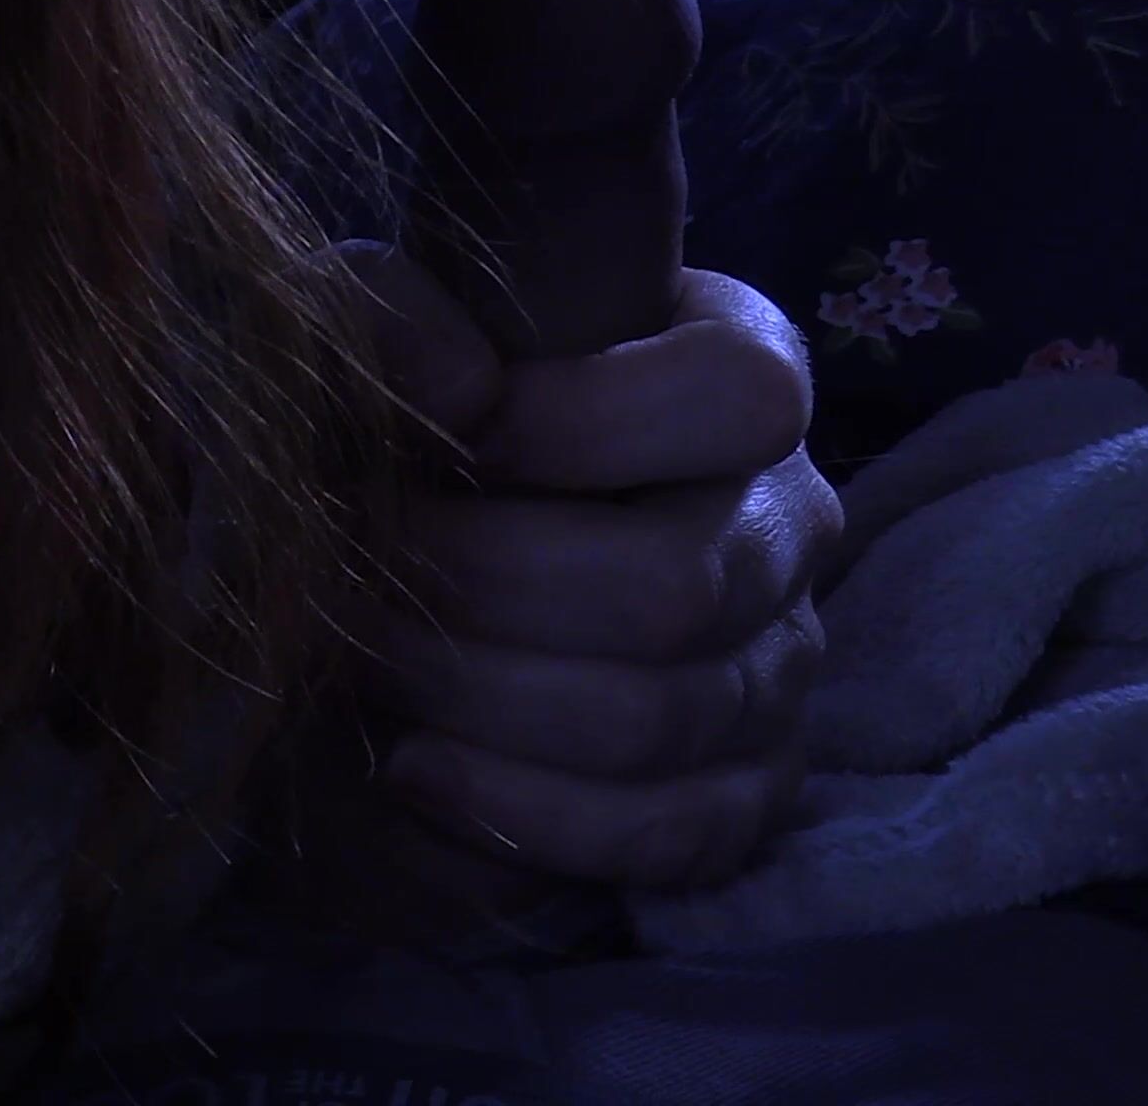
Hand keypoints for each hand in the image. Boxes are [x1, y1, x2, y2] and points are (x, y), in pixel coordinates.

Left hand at [338, 243, 843, 897]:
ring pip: (656, 716)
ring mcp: (779, 667)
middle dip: (486, 589)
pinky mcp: (744, 794)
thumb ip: (393, 314)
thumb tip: (458, 387)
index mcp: (735, 374)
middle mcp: (784, 521)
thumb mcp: (380, 347)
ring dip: (478, 697)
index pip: (737, 393)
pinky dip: (518, 808)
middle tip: (362, 578)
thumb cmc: (405, 439)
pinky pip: (663, 832)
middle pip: (677, 583)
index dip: (583, 423)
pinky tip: (415, 769)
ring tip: (368, 664)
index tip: (450, 443)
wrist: (388, 595)